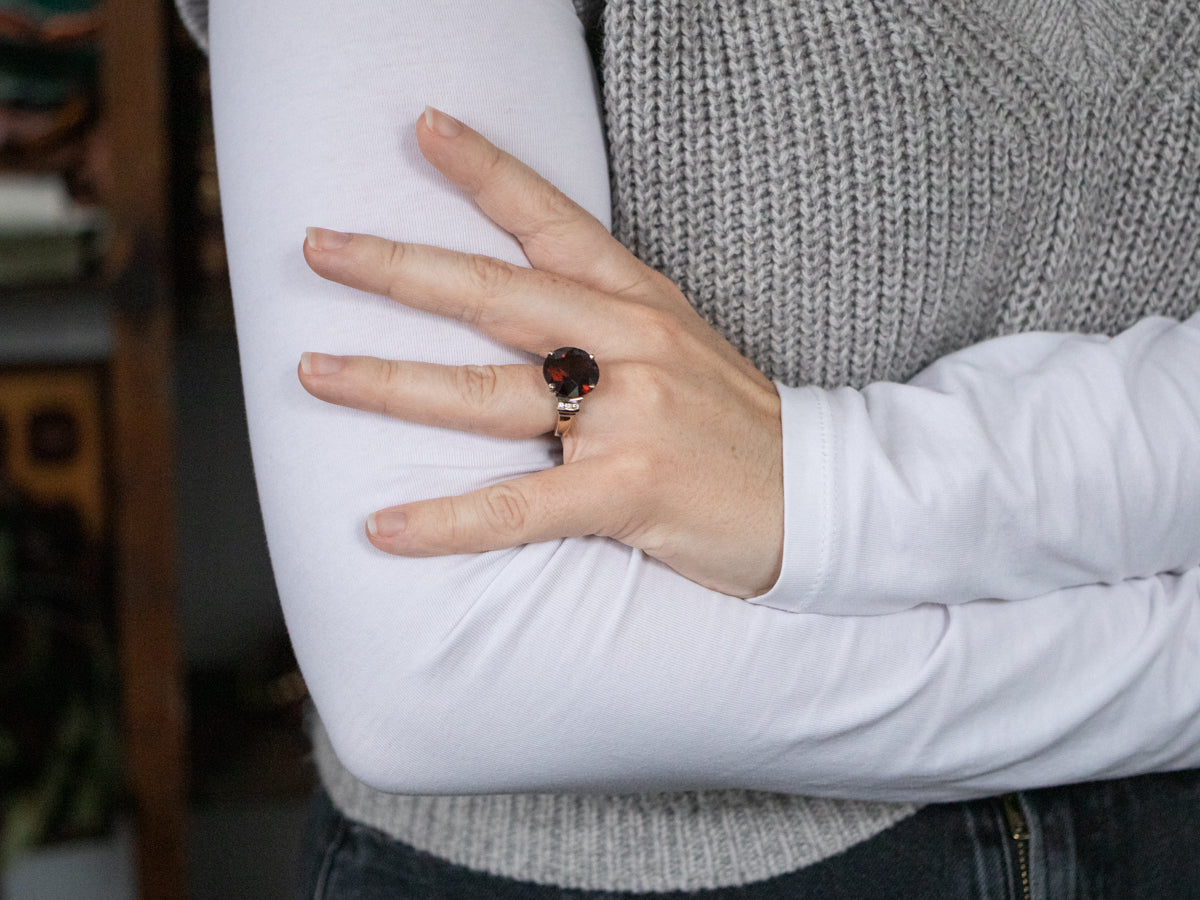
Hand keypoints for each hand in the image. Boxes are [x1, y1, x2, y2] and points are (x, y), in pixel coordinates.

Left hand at [299, 106, 782, 597]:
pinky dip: (447, 520)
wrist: (821, 497)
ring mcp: (629, 417)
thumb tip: (519, 309)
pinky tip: (384, 527)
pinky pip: (518, 506)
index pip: (552, 222)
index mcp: (640, 302)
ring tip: (313, 371)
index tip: (423, 126)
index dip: (486, 169)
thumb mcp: (683, 344)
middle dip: (397, 268)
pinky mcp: (628, 492)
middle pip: (493, 295)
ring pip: (485, 394)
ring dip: (388, 382)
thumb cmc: (736, 424)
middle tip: (315, 245)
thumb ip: (609, 319)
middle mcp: (629, 346)